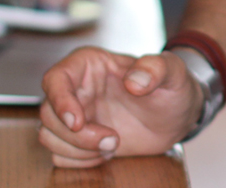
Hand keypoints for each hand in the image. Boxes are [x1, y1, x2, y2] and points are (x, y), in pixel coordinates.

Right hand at [39, 47, 202, 167]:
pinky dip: (79, 161)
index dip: (60, 101)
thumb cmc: (172, 87)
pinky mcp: (77, 138)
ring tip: (114, 145)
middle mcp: (76, 88)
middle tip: (113, 140)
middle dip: (77, 135)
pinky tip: (107, 153)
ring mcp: (75, 114)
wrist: (176, 116)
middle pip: (48, 113)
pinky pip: (59, 154)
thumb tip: (135, 81)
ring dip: (78, 149)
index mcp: (89, 64)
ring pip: (49, 135)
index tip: (79, 122)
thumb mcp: (173, 72)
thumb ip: (156, 68)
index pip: (56, 78)